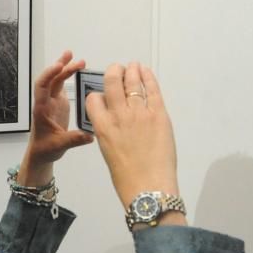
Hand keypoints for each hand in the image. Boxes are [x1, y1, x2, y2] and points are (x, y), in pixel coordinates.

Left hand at [17, 51, 92, 185]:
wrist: (41, 153)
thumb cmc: (45, 149)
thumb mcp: (58, 146)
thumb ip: (73, 140)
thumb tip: (90, 135)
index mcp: (42, 109)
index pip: (42, 87)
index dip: (49, 75)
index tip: (60, 66)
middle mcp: (46, 102)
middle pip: (50, 79)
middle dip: (60, 66)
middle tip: (72, 56)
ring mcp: (52, 101)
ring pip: (56, 80)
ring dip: (65, 68)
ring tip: (78, 60)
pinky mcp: (59, 104)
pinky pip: (61, 85)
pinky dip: (68, 76)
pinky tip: (77, 69)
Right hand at [85, 62, 179, 214]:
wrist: (148, 187)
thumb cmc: (126, 177)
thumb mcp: (108, 151)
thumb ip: (109, 132)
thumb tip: (114, 120)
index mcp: (102, 127)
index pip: (93, 99)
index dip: (97, 94)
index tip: (102, 95)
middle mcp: (118, 115)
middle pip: (112, 83)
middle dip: (114, 72)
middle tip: (118, 69)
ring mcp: (139, 113)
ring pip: (132, 82)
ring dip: (132, 71)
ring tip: (133, 66)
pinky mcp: (158, 114)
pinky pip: (152, 90)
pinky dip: (148, 77)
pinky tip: (146, 72)